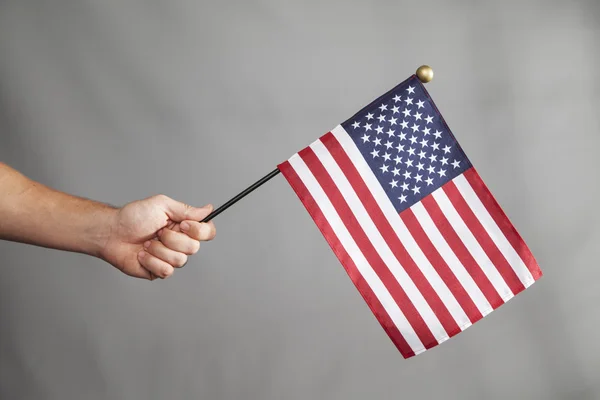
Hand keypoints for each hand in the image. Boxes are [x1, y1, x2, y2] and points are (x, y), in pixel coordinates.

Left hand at [101, 195, 215, 279]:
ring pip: (180, 260)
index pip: (207, 232)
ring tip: (147, 243)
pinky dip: (151, 261)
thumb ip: (187, 210)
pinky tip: (142, 254)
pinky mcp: (159, 271)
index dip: (199, 231)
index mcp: (184, 226)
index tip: (182, 224)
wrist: (112, 233)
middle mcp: (180, 243)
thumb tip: (208, 209)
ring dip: (159, 250)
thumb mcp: (162, 205)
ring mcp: (170, 258)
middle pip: (194, 248)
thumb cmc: (133, 217)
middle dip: (172, 239)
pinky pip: (166, 271)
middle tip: (158, 232)